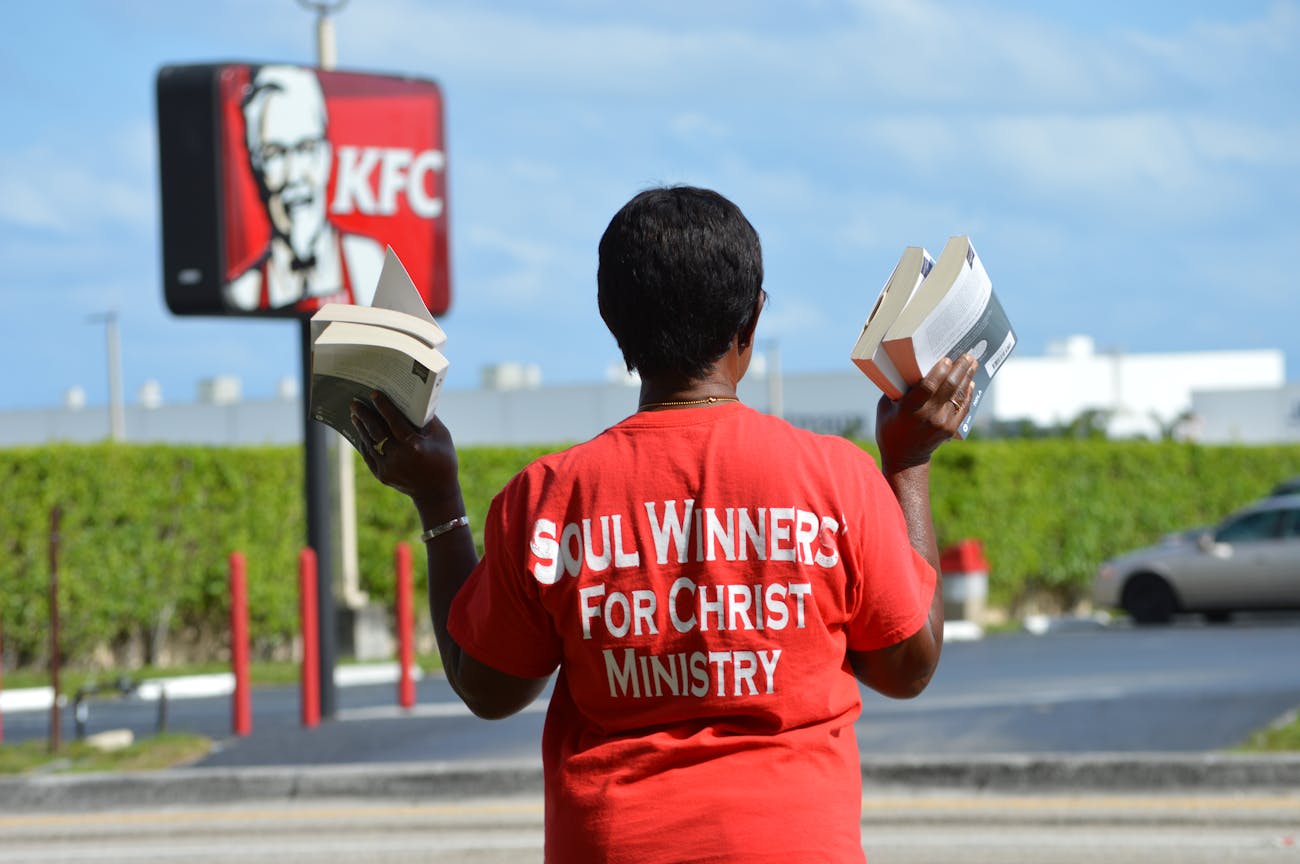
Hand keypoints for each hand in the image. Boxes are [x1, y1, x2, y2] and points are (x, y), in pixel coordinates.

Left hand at [350, 392, 459, 507]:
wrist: (436, 492)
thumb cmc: (443, 459)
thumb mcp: (442, 436)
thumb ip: (428, 419)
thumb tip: (415, 399)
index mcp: (415, 447)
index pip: (395, 422)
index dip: (384, 407)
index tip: (374, 394)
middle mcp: (399, 458)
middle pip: (377, 432)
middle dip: (365, 415)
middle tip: (355, 402)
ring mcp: (389, 468)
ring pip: (369, 443)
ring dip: (361, 427)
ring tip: (355, 414)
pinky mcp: (382, 476)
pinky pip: (369, 455)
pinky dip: (364, 441)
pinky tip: (361, 431)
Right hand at [875, 354, 977, 472]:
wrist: (904, 458)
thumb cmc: (890, 427)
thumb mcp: (885, 406)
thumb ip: (897, 388)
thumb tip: (908, 366)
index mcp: (909, 409)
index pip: (929, 386)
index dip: (939, 371)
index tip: (946, 358)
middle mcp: (928, 416)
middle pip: (949, 387)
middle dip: (959, 368)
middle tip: (967, 355)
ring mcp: (942, 423)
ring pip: (958, 395)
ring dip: (967, 377)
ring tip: (972, 363)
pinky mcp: (950, 429)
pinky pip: (963, 407)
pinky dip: (968, 393)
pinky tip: (970, 382)